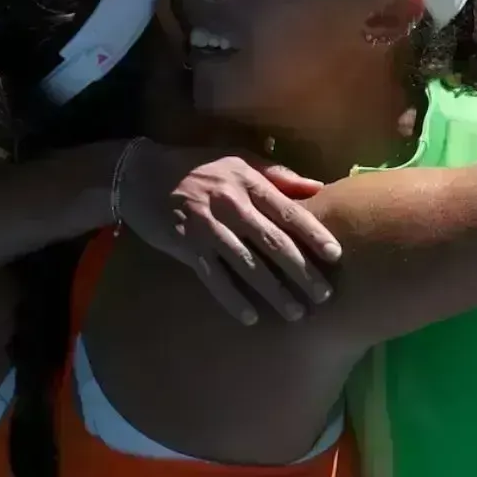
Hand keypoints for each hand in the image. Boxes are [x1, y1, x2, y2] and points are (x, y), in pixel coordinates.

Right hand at [117, 141, 341, 324]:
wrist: (140, 175)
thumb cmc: (196, 167)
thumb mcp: (237, 159)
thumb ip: (277, 173)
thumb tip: (318, 186)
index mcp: (247, 181)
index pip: (287, 210)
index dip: (313, 234)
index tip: (336, 255)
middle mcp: (230, 204)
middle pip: (273, 242)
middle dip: (301, 271)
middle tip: (324, 295)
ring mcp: (207, 227)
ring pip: (248, 265)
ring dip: (274, 291)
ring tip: (296, 313)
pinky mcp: (186, 247)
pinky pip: (214, 278)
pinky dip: (233, 299)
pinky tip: (251, 317)